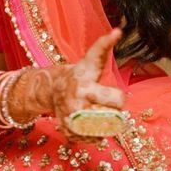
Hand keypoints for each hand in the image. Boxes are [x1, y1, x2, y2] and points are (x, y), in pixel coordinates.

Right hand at [7, 28, 125, 139]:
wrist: (51, 90)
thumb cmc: (78, 74)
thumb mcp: (90, 60)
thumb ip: (103, 47)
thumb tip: (118, 30)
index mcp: (85, 88)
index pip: (115, 98)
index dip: (119, 98)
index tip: (118, 97)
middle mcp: (78, 107)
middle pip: (114, 118)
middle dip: (114, 110)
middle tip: (107, 103)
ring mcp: (73, 122)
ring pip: (106, 131)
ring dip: (107, 124)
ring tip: (98, 111)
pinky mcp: (70, 133)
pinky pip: (95, 140)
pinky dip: (96, 134)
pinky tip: (89, 122)